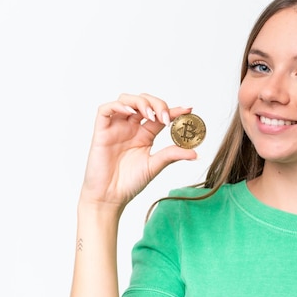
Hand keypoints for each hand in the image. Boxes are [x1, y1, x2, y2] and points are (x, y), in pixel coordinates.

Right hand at [79, 93, 196, 209]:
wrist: (110, 197)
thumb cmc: (129, 183)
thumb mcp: (155, 166)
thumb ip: (172, 155)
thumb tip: (195, 153)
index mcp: (145, 135)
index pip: (160, 115)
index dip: (174, 110)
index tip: (188, 109)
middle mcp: (131, 128)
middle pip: (144, 102)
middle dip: (157, 104)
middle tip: (166, 117)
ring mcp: (116, 128)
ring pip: (126, 100)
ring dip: (141, 102)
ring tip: (151, 116)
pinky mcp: (101, 131)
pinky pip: (105, 110)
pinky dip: (118, 106)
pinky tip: (130, 113)